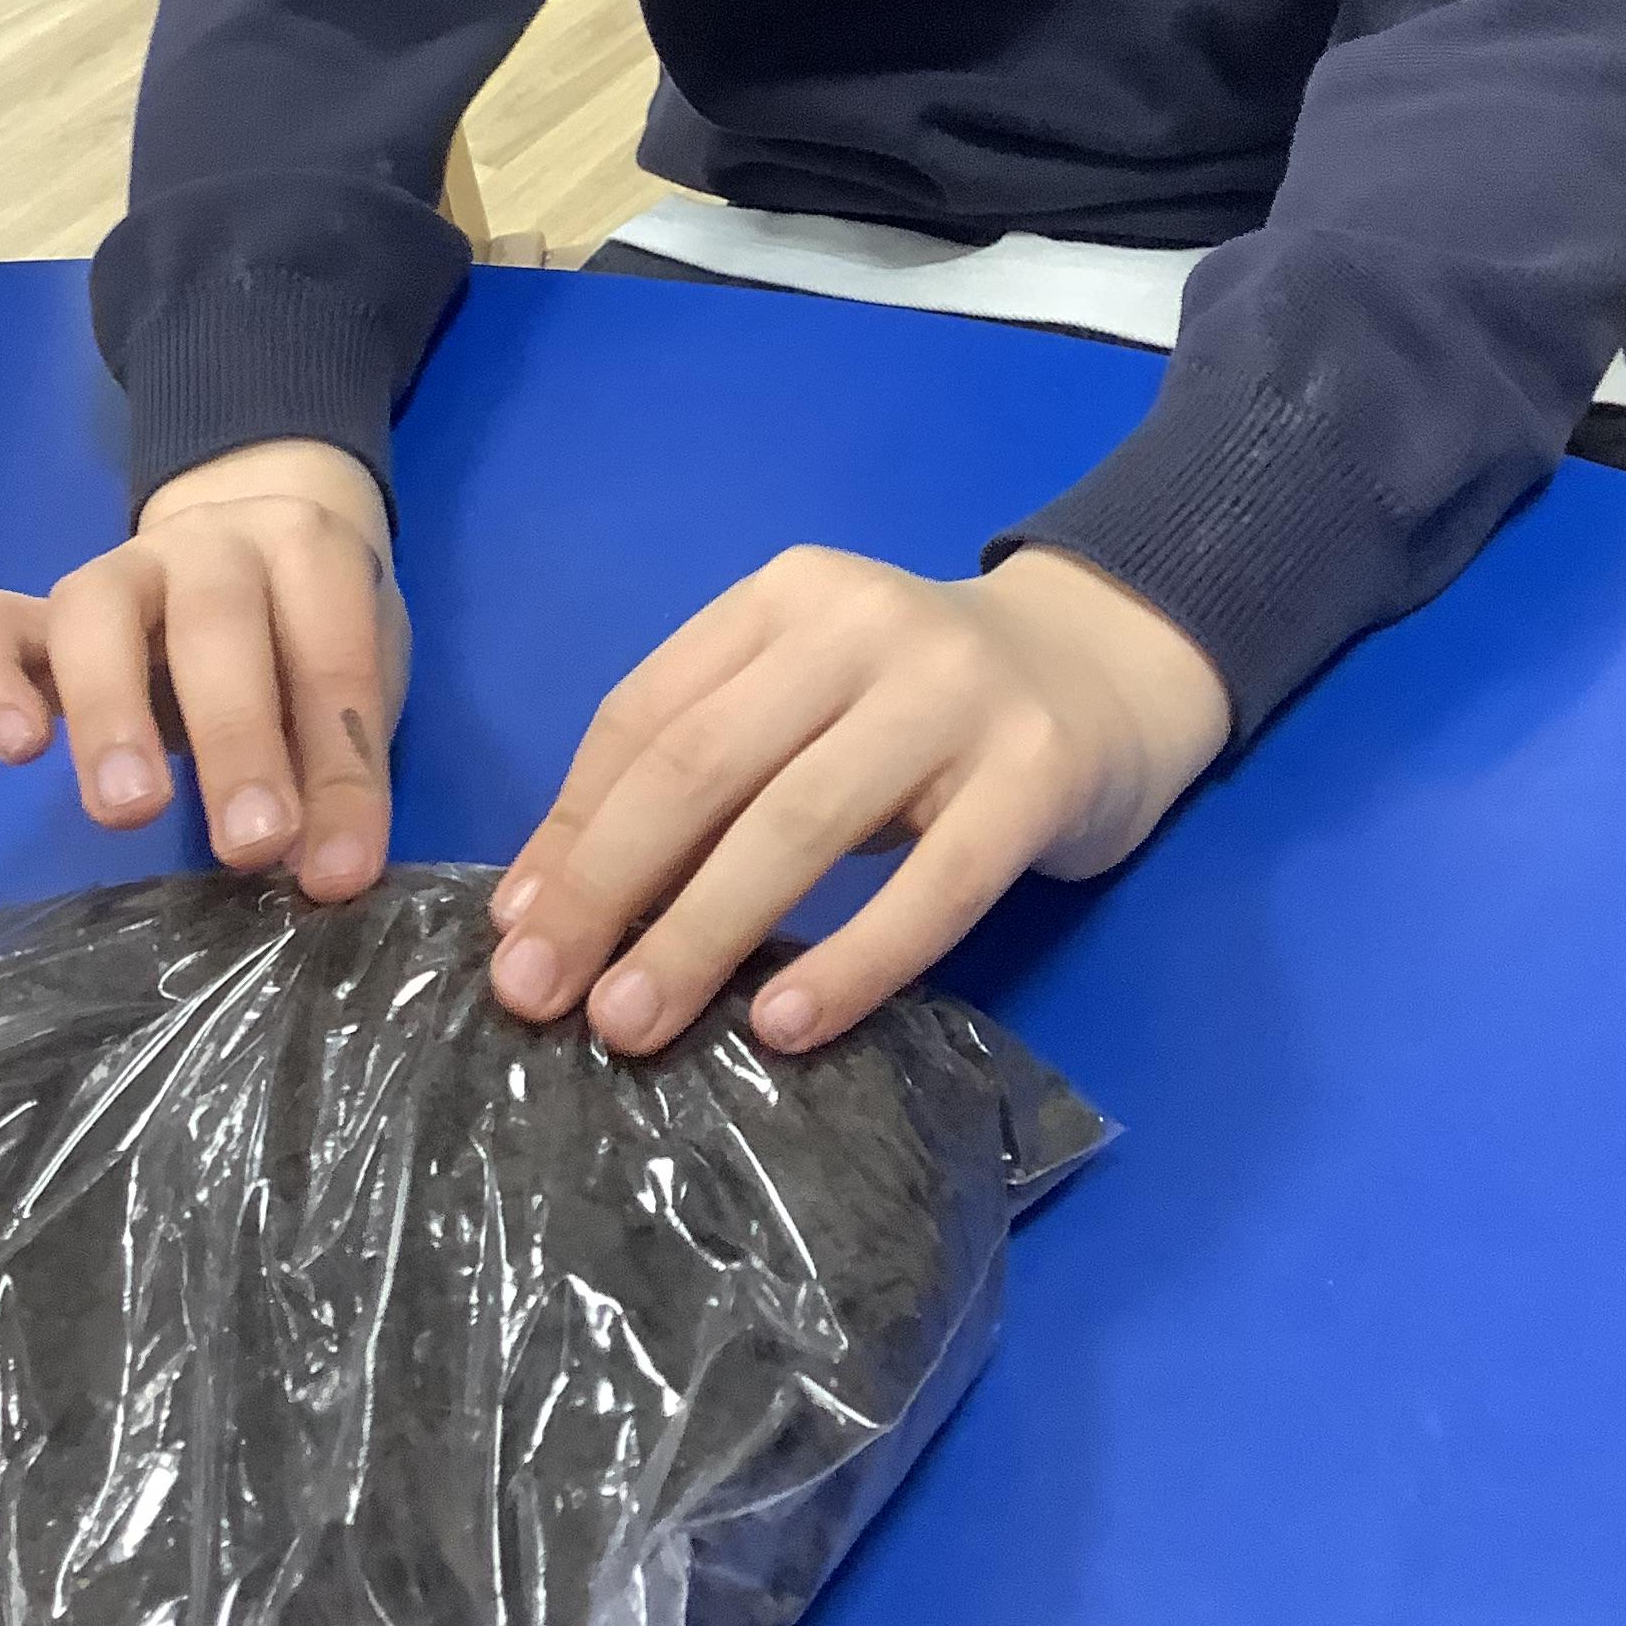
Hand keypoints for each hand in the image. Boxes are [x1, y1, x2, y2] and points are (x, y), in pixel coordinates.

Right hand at [0, 440, 406, 903]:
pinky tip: (17, 751)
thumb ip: (338, 770)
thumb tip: (327, 876)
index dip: (341, 769)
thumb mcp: (355, 690)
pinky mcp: (37, 610)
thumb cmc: (311, 636)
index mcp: (310, 550)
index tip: (337, 871)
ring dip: (110, 715)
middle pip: (215, 621)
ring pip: (94, 614)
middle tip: (249, 846)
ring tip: (128, 812)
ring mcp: (117, 569)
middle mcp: (210, 543)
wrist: (255, 545)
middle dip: (236, 740)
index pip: (334, 655)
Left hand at [488, 545, 1231, 1056]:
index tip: (514, 931)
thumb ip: (701, 771)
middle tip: (542, 995)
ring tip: (633, 1025)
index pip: (648, 713)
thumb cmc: (922, 708)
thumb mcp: (805, 703)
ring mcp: (955, 694)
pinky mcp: (1035, 772)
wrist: (1111, 667)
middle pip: (704, 763)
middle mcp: (861, 625)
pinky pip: (932, 885)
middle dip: (607, 884)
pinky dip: (851, 961)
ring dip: (702, 933)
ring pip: (801, 823)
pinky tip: (784, 1027)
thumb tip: (547, 904)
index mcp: (784, 599)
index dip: (571, 827)